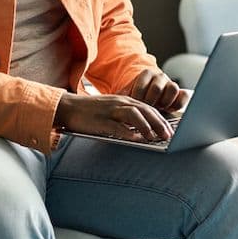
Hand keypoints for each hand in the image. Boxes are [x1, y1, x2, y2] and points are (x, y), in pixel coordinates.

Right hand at [55, 93, 173, 142]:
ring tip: (154, 138)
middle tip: (168, 136)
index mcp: (123, 99)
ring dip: (146, 126)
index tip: (170, 130)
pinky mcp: (100, 120)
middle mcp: (119, 102)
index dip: (160, 118)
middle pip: (144, 110)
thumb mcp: (111, 109)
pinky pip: (117, 125)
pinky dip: (128, 132)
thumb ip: (126, 115)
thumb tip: (141, 129)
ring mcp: (110, 110)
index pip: (147, 107)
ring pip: (134, 114)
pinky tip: (136, 139)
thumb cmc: (90, 111)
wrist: (68, 107)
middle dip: (159, 123)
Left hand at [126, 68, 190, 117]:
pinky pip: (184, 95)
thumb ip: (123, 96)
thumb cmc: (136, 97)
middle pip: (157, 88)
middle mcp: (160, 77)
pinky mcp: (181, 94)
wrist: (148, 97)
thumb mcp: (128, 94)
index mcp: (146, 74)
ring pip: (173, 88)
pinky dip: (178, 103)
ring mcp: (171, 84)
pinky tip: (170, 109)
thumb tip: (114, 101)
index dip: (138, 97)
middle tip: (146, 109)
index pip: (142, 84)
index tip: (135, 105)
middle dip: (150, 101)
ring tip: (159, 109)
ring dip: (165, 101)